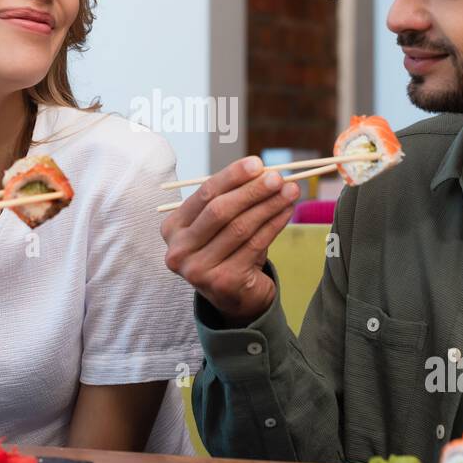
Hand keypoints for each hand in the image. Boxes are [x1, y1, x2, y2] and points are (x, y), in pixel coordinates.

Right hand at [160, 155, 299, 323]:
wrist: (235, 298)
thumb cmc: (227, 252)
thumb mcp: (220, 225)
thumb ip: (233, 199)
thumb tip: (262, 171)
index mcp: (172, 229)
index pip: (204, 195)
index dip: (232, 177)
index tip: (257, 163)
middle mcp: (179, 250)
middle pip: (220, 211)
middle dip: (252, 191)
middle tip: (277, 177)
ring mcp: (198, 270)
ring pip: (240, 228)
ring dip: (268, 206)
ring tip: (289, 191)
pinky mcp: (223, 282)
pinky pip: (254, 245)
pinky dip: (274, 225)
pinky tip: (286, 211)